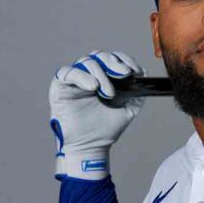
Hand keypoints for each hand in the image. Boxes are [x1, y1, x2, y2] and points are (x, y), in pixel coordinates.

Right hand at [49, 51, 144, 179]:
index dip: (123, 59)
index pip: (112, 59)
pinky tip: (93, 87)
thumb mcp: (129, 108)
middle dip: (113, 62)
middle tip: (124, 74)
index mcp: (104, 78)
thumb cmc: (105, 129)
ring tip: (108, 93)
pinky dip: (81, 76)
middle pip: (99, 56)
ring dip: (101, 73)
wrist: (91, 147)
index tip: (133, 70)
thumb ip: (137, 92)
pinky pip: (67, 72)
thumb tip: (143, 73)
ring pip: (86, 62)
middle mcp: (89, 76)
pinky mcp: (60, 88)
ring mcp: (74, 81)